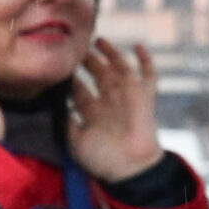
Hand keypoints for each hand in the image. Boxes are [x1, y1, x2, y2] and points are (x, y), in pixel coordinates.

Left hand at [70, 38, 163, 182]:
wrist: (130, 168)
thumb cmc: (102, 159)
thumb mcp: (75, 141)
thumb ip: (68, 122)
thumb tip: (59, 105)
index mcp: (92, 113)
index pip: (80, 91)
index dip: (70, 80)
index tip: (59, 68)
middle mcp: (109, 103)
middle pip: (97, 75)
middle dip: (88, 62)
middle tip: (76, 48)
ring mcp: (127, 98)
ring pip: (119, 69)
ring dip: (110, 54)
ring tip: (98, 40)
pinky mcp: (144, 97)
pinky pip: (149, 75)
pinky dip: (146, 60)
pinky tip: (138, 46)